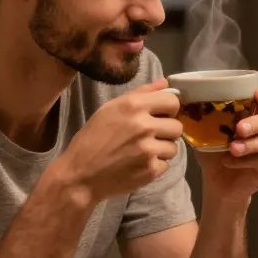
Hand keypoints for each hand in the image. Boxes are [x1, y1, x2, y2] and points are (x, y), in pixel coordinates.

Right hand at [57, 78, 182, 202]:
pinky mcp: (151, 170)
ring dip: (162, 150)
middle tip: (151, 136)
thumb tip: (165, 83)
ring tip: (143, 152)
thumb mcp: (110, 109)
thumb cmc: (92, 139)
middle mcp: (144, 126)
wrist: (80, 174)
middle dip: (167, 132)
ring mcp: (148, 149)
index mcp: (133, 106)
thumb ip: (140, 94)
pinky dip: (155, 166)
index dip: (169, 109)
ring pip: (173, 147)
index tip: (161, 116)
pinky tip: (139, 164)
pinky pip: (166, 164)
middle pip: (177, 126)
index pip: (173, 101)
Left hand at [196, 84, 257, 202]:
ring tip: (232, 149)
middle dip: (256, 123)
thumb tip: (182, 100)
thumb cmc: (214, 152)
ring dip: (251, 144)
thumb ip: (202, 116)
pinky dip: (246, 161)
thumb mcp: (204, 132)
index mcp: (255, 112)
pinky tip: (229, 161)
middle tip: (239, 128)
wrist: (216, 182)